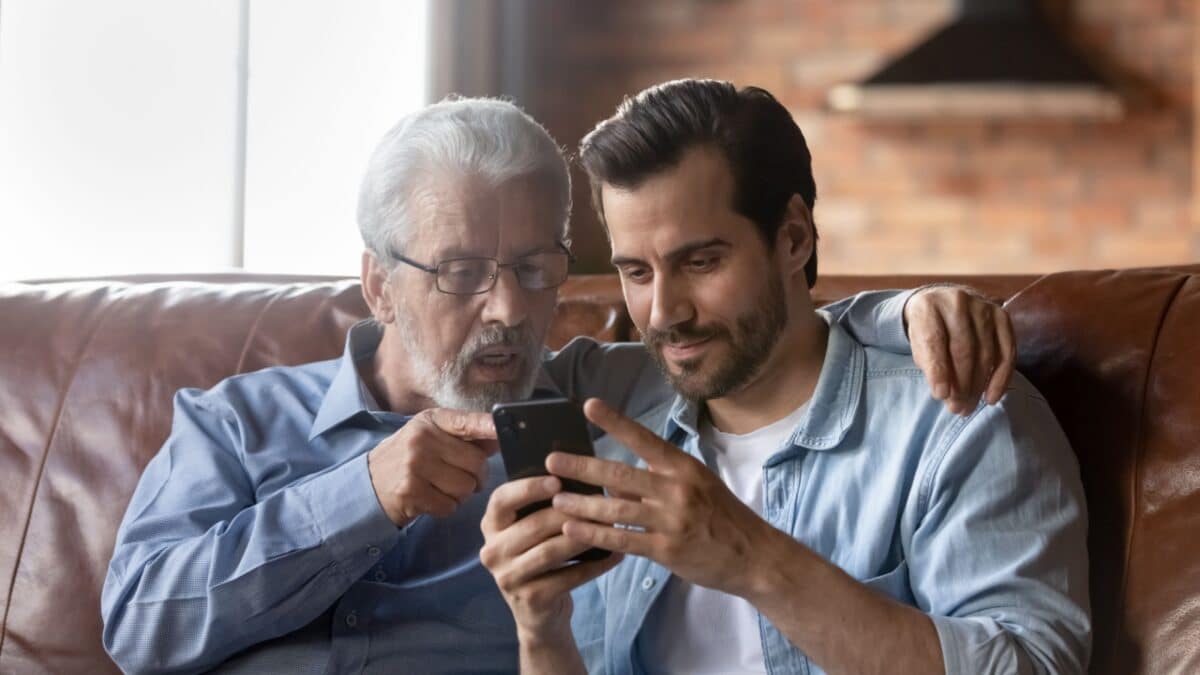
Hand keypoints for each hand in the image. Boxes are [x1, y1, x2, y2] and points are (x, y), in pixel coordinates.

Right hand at [367, 408, 497, 526]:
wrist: (368, 483)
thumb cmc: (409, 458)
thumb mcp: (431, 437)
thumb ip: (465, 437)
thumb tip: (498, 439)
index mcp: (430, 422)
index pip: (466, 422)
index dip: (488, 426)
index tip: (502, 428)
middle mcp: (422, 440)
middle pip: (476, 463)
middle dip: (477, 476)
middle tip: (463, 477)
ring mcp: (415, 466)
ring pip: (466, 487)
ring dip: (461, 494)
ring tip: (443, 488)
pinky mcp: (411, 492)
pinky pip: (450, 506)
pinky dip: (446, 507)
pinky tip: (432, 499)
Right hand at [480, 476, 623, 637]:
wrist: (538, 612)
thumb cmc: (539, 558)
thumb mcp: (532, 532)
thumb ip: (543, 507)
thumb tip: (580, 478)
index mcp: (491, 526)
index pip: (501, 500)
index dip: (528, 488)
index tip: (557, 481)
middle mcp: (492, 551)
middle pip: (533, 525)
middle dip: (571, 511)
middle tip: (601, 500)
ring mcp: (508, 578)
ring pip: (551, 551)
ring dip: (584, 536)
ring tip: (611, 525)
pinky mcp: (530, 599)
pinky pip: (568, 577)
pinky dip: (595, 565)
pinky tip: (615, 554)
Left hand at [548, 399, 774, 597]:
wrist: (753, 555)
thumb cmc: (722, 517)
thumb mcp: (696, 487)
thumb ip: (655, 480)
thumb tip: (613, 479)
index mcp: (682, 467)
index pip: (643, 438)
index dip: (615, 421)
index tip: (588, 405)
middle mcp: (676, 488)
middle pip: (619, 473)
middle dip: (582, 467)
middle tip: (551, 461)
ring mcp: (671, 520)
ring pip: (616, 508)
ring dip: (581, 505)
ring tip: (555, 500)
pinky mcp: (667, 550)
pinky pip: (623, 540)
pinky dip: (595, 535)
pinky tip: (572, 530)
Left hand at [903, 284, 1015, 415]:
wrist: (944, 302)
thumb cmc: (928, 329)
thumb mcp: (917, 342)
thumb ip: (929, 363)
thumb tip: (946, 393)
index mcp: (928, 306)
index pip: (934, 341)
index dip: (938, 370)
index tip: (940, 395)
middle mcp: (957, 302)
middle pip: (963, 349)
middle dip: (960, 384)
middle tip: (956, 408)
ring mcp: (983, 307)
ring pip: (986, 353)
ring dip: (978, 386)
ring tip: (968, 407)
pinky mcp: (1002, 316)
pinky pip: (1007, 352)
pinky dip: (1001, 378)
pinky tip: (991, 397)